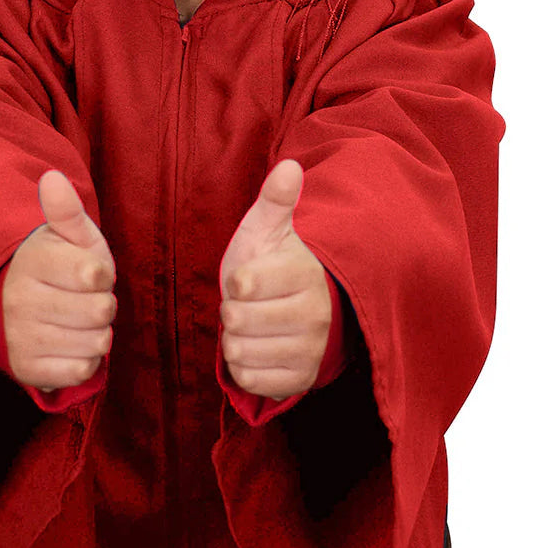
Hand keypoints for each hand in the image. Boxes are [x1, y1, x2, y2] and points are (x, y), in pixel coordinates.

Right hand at [2, 171, 116, 393]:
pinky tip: (70, 344)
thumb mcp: (68, 236)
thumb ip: (66, 210)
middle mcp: (20, 300)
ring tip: (77, 321)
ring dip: (97, 334)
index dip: (102, 275)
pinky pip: (81, 370)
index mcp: (33, 261)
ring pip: (95, 343)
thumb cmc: (58, 267)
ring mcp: (20, 337)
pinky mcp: (25, 369)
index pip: (94, 275)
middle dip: (103, 305)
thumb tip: (53, 178)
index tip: (88, 273)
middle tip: (83, 299)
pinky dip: (86, 360)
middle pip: (101, 311)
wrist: (18, 307)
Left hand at [218, 159, 331, 401]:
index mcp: (305, 274)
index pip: (243, 284)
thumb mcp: (268, 230)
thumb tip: (289, 166)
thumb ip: (275, 200)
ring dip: (235, 339)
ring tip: (254, 326)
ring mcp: (310, 351)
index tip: (250, 279)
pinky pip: (249, 379)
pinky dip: (243, 367)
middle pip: (236, 320)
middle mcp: (315, 315)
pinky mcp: (300, 380)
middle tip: (250, 304)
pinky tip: (257, 349)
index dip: (235, 283)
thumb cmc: (275, 266)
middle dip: (232, 311)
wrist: (299, 311)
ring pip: (239, 351)